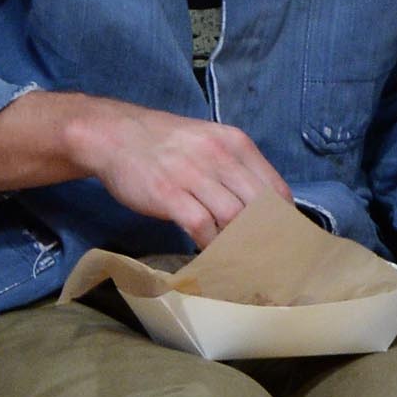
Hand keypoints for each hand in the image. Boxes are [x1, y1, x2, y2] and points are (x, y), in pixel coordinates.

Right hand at [72, 99, 291, 246]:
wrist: (112, 133)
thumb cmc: (164, 144)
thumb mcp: (208, 142)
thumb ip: (235, 169)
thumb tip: (262, 208)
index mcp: (235, 143)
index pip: (276, 189)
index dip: (284, 221)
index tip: (283, 243)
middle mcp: (219, 156)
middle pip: (260, 207)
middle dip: (266, 238)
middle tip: (265, 261)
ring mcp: (193, 174)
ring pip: (234, 218)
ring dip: (239, 245)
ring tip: (239, 262)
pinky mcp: (169, 193)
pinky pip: (202, 228)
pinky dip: (210, 246)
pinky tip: (209, 255)